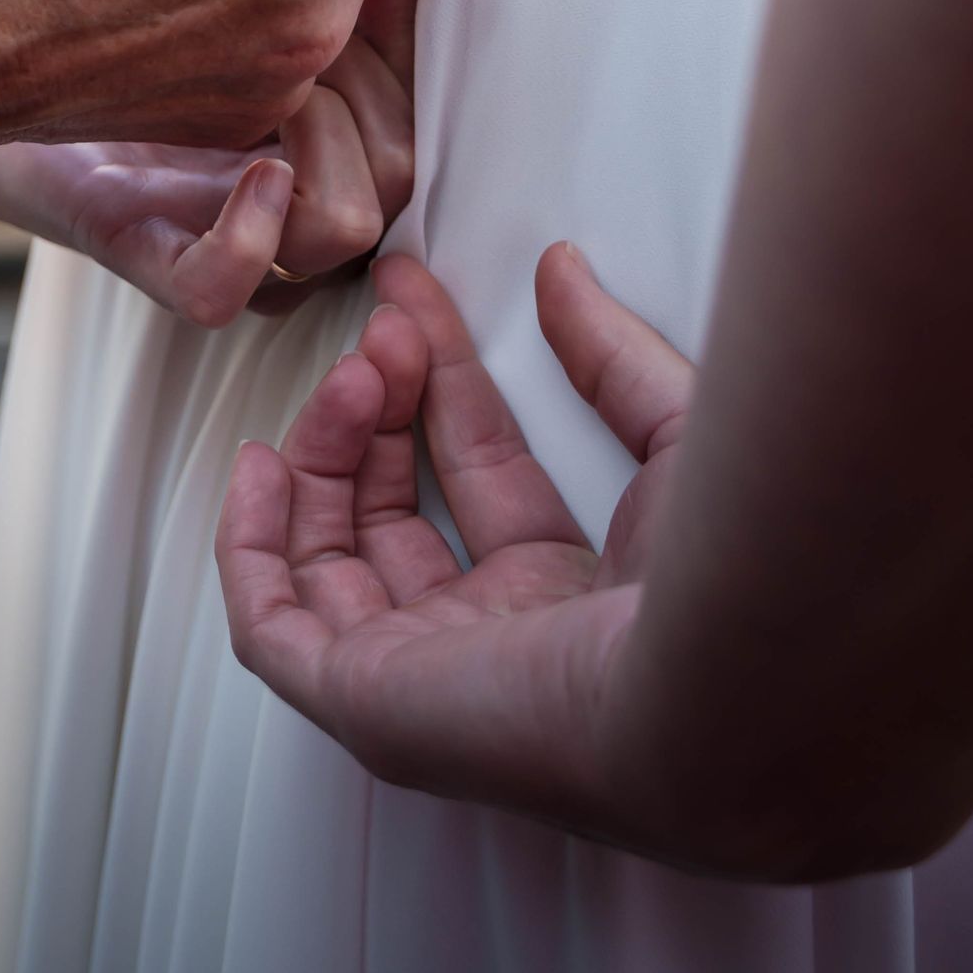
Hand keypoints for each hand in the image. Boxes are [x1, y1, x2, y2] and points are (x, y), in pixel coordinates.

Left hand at [0, 0, 417, 323]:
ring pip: (345, 228)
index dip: (408, 37)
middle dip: (373, 79)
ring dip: (331, 142)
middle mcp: (275, 173)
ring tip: (277, 80)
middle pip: (400, 167)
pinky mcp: (136, 243)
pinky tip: (254, 166)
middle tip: (309, 9)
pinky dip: (249, 239)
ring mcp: (212, 219)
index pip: (419, 97)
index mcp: (306, 98)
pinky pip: (221, 287)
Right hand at [216, 245, 691, 845]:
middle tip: (383, 336)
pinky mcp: (369, 703)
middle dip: (378, 409)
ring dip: (324, 455)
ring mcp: (426, 679)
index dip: (438, 376)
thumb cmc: (723, 577)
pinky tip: (258, 466)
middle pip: (394, 514)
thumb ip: (611, 353)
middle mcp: (494, 642)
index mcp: (572, 594)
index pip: (475, 470)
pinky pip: (273, 632)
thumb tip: (560, 269)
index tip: (409, 297)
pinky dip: (249, 549)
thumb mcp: (676, 429)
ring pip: (330, 562)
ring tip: (352, 377)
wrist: (714, 674)